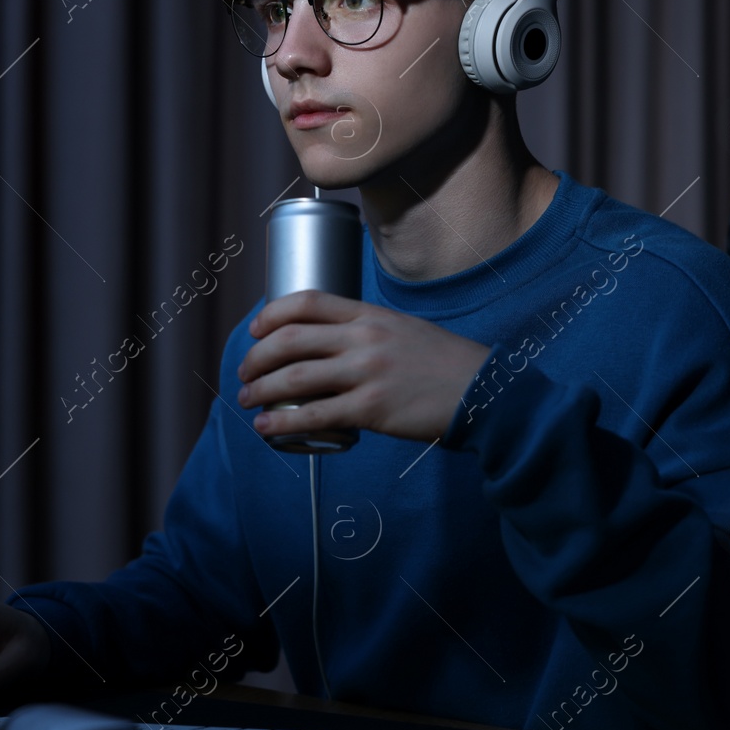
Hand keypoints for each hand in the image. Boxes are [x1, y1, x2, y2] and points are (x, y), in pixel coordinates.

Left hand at [235, 290, 491, 442]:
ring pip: (294, 378)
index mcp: (370, 315)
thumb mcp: (404, 330)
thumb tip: (331, 347)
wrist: (484, 393)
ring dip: (260, 390)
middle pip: (290, 339)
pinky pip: (314, 416)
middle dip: (256, 356)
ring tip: (247, 400)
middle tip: (245, 372)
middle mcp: (364, 338)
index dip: (272, 314)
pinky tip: (266, 428)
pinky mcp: (371, 410)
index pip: (308, 301)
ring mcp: (367, 374)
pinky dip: (283, 422)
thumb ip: (368, 332)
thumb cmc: (443, 365)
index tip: (256, 329)